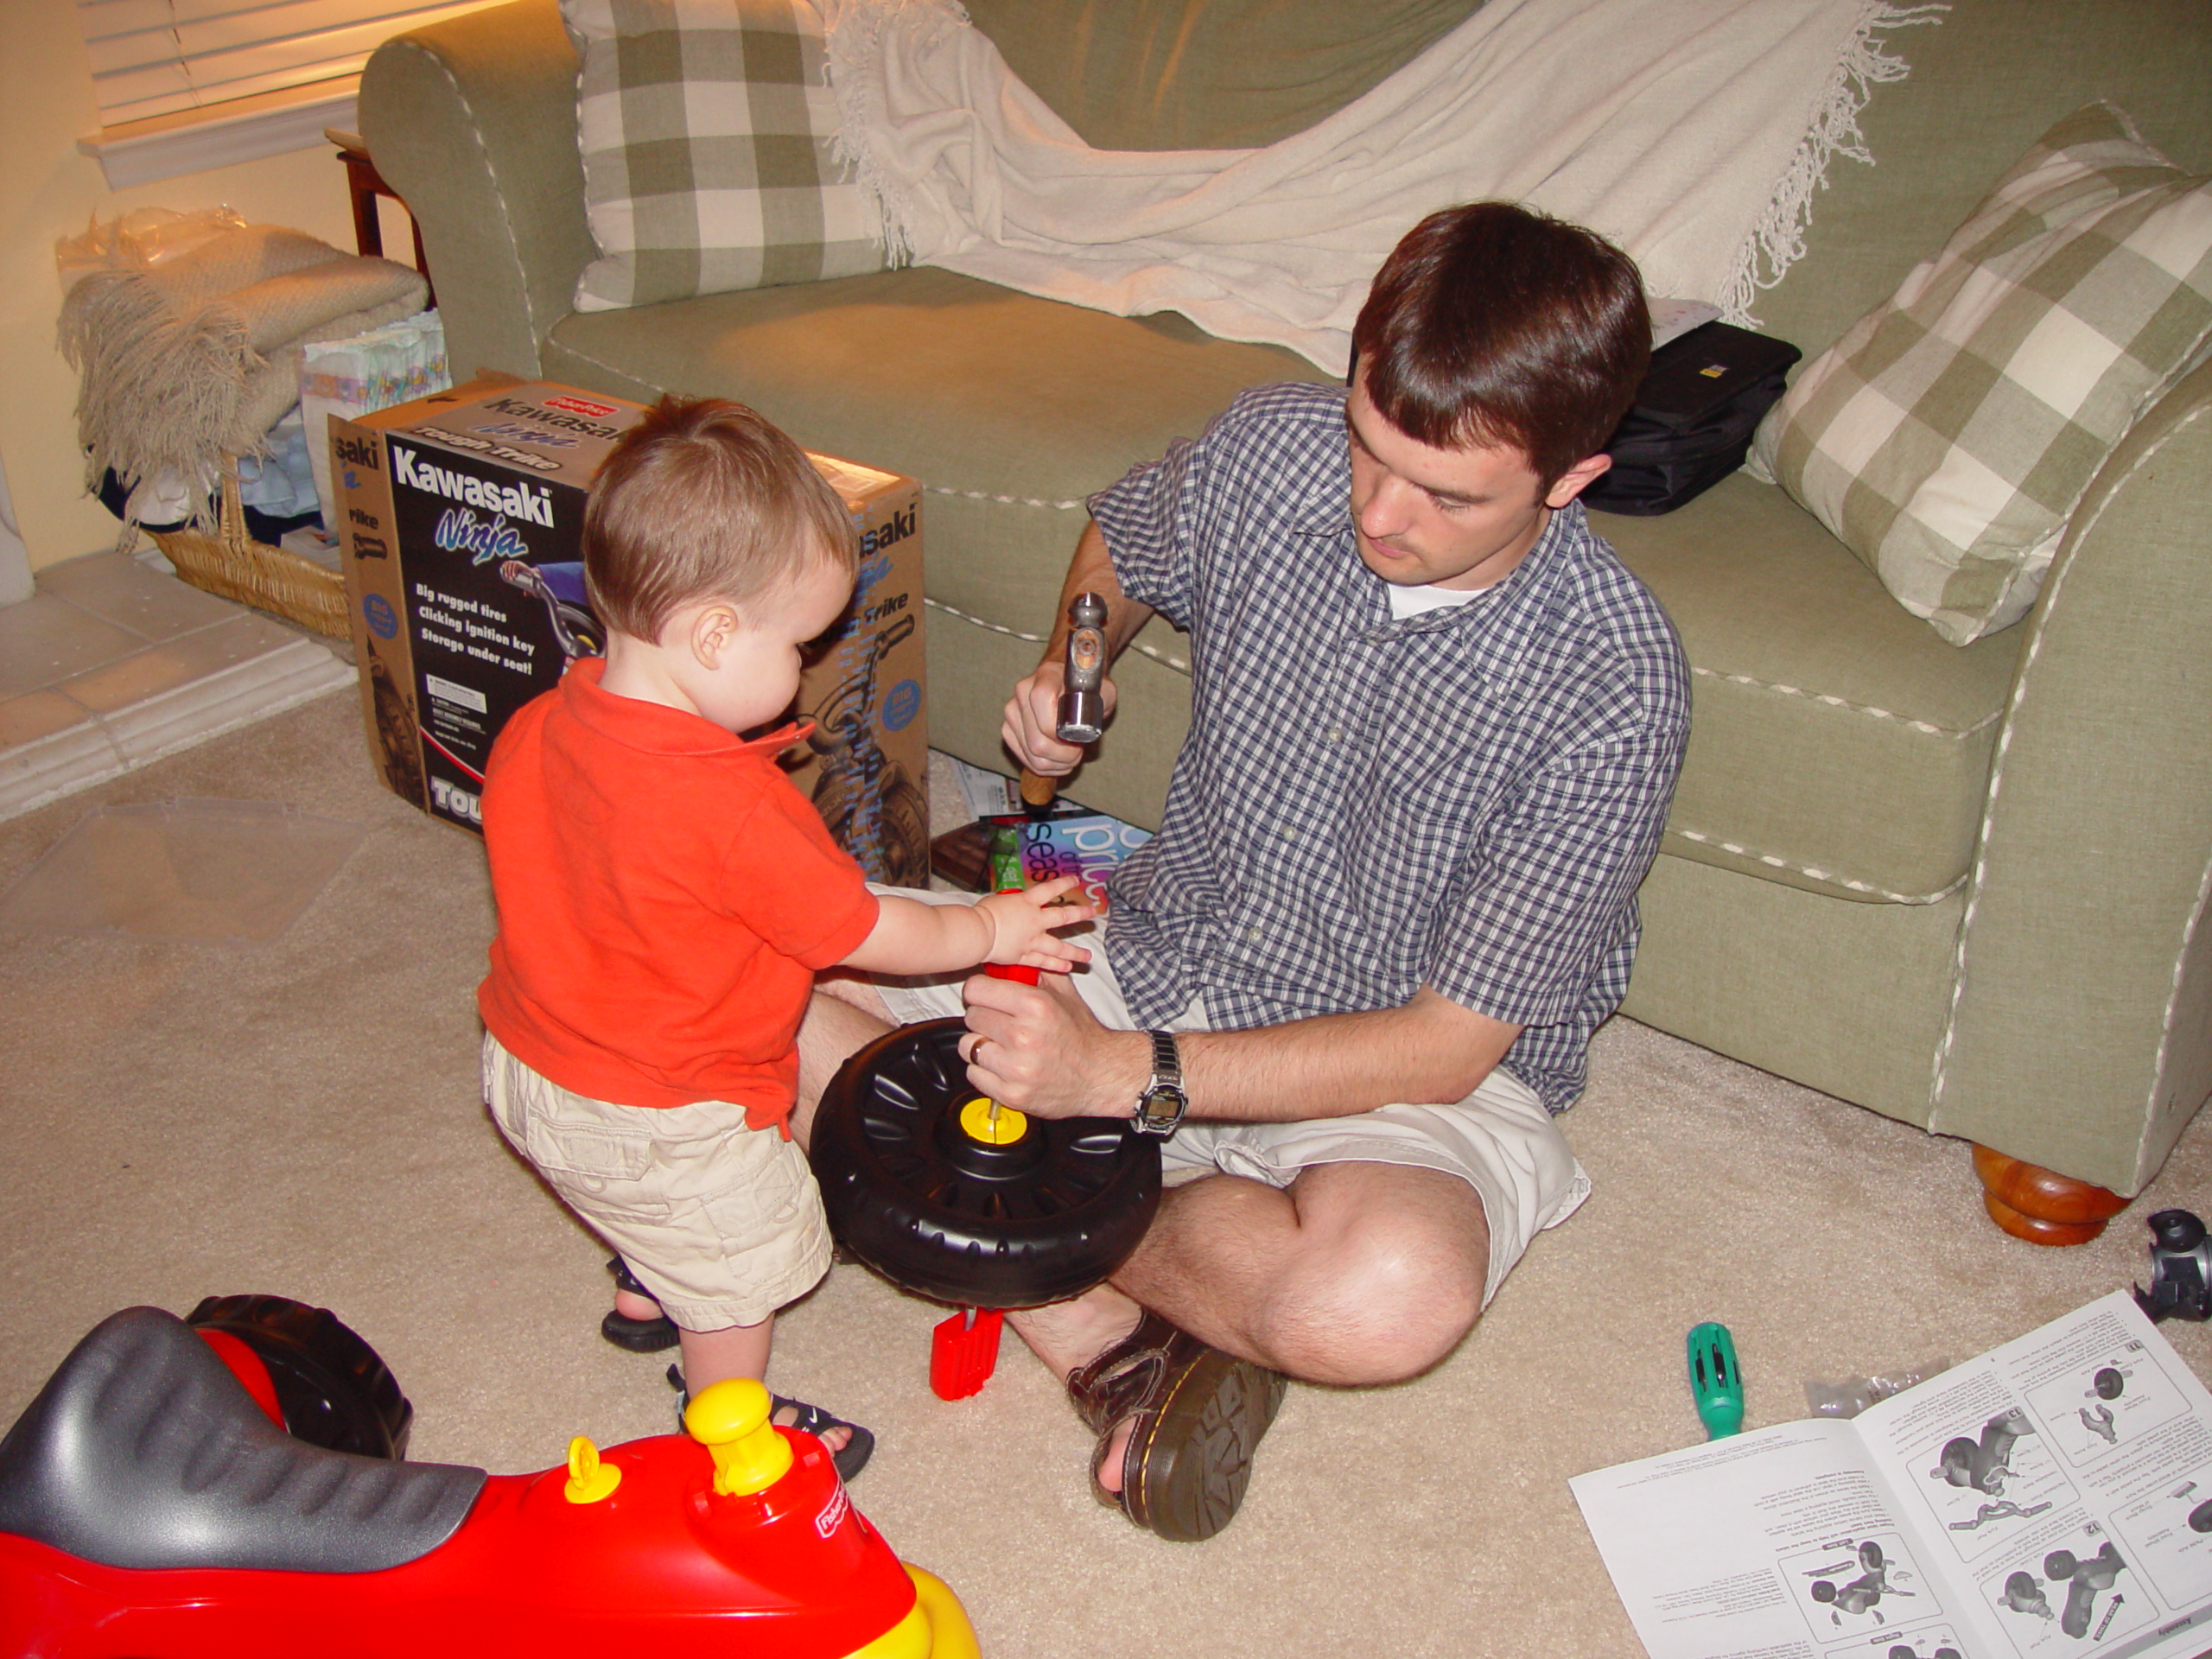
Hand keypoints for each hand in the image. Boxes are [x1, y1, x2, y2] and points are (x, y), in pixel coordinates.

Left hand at [958, 971, 1148, 1118]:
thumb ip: (1033, 972)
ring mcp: (1016, 1068)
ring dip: (981, 1045)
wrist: (1100, 1076)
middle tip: (1000, 1023)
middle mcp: (1023, 1036)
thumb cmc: (1082, 1036)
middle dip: (983, 1018)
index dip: (979, 991)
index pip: (975, 990)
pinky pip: (974, 1074)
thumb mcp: (1063, 993)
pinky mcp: (1011, 1093)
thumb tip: (1004, 962)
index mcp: (1035, 1006)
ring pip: (967, 1046)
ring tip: (1002, 1046)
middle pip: (971, 1017)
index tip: (984, 997)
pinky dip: (985, 1070)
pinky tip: (1003, 1066)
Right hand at [976, 876, 1094, 972]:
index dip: (1064, 883)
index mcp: (1027, 902)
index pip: (1050, 889)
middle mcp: (1034, 921)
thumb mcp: (1000, 900)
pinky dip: (1056, 965)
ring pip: (1059, 947)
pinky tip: (1067, 968)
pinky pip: (1044, 962)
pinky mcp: (1024, 957)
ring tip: (1088, 956)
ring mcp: (1032, 940)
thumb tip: (1015, 904)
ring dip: (1075, 952)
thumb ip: (1013, 903)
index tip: (1076, 880)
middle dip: (1080, 914)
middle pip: (1063, 917)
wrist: (978, 932)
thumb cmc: (983, 913)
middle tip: (1093, 914)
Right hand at [1002, 661, 1115, 778]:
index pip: (1043, 704)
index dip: (1060, 731)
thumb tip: (1087, 723)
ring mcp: (1012, 711)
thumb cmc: (1086, 688)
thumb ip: (1102, 699)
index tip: (1076, 738)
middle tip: (1078, 751)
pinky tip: (1058, 758)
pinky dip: (1045, 765)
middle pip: (1038, 742)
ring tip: (1070, 756)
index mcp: (1046, 676)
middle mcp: (1023, 692)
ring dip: (1057, 763)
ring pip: (1033, 755)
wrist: (1066, 682)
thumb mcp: (1104, 688)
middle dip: (1064, 755)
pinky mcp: (1008, 729)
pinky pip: (1025, 759)